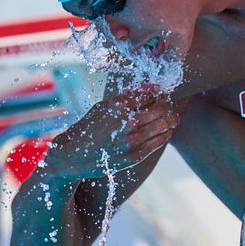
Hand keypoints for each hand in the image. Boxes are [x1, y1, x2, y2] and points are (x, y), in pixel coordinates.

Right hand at [44, 86, 178, 178]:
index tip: (158, 94)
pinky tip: (166, 130)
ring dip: (171, 118)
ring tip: (172, 117)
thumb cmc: (89, 128)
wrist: (73, 156)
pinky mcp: (135, 156)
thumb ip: (126, 98)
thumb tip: (150, 89)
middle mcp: (127, 122)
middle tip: (167, 104)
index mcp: (118, 106)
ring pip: (165, 125)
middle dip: (167, 104)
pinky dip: (166, 133)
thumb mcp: (103, 107)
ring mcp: (132, 141)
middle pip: (161, 108)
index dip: (157, 93)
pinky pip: (160, 141)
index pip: (150, 94)